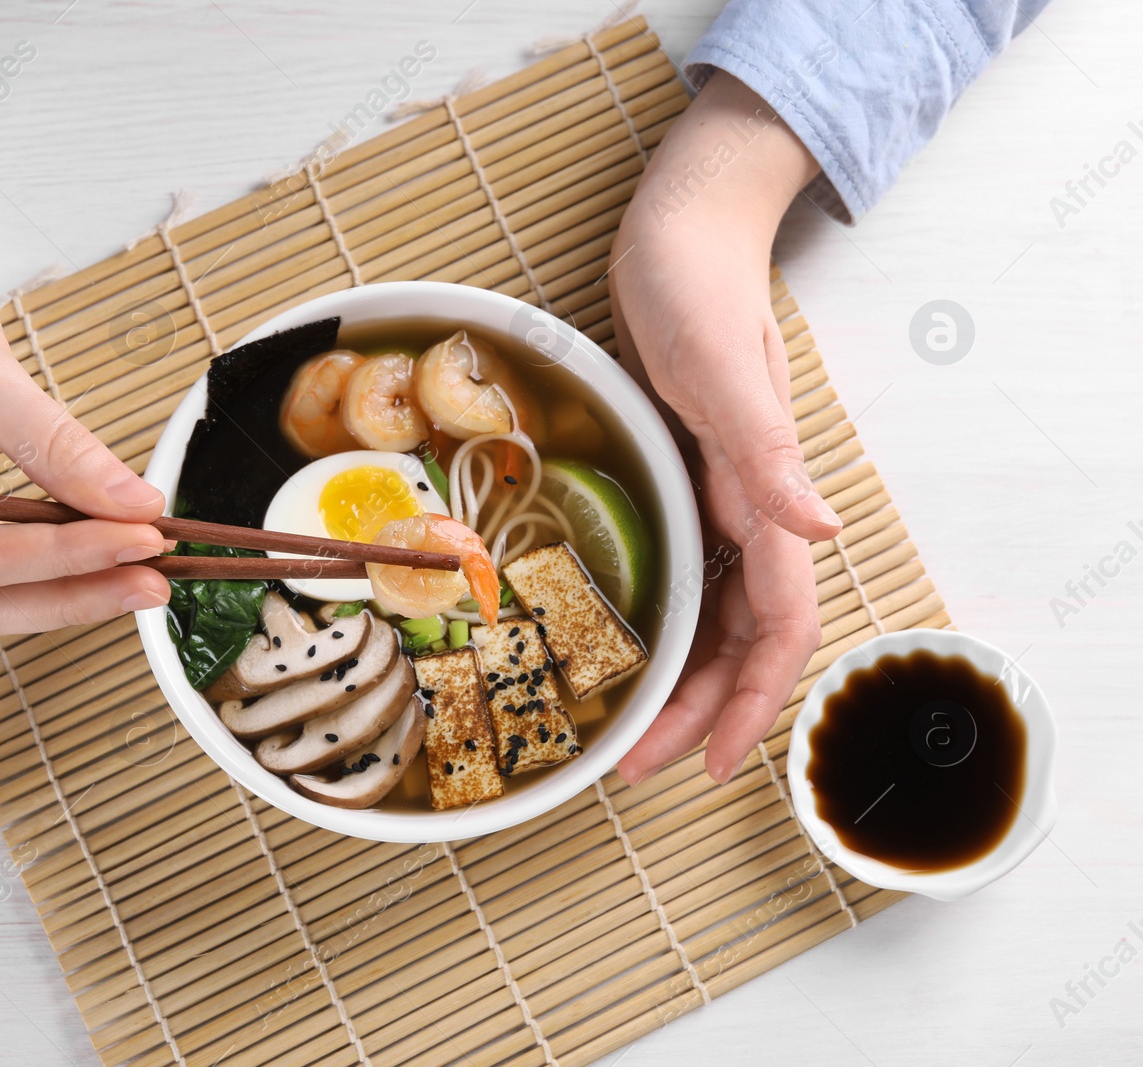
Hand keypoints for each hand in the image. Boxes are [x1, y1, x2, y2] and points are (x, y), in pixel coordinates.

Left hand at [607, 73, 843, 784]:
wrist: (680, 228)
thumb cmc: (699, 284)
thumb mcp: (724, 371)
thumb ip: (770, 456)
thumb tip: (822, 535)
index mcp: (765, 496)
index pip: (778, 627)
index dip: (752, 702)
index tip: (713, 764)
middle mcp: (749, 508)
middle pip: (738, 639)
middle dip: (697, 711)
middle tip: (634, 766)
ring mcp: (714, 493)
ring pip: (709, 614)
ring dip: (676, 677)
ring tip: (622, 728)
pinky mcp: (680, 474)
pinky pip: (681, 569)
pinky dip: (660, 618)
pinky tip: (622, 640)